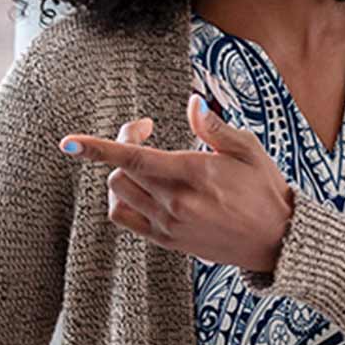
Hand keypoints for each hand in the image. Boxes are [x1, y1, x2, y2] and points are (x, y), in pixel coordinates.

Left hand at [59, 97, 293, 271]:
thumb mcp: (249, 150)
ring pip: (118, 194)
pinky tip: (142, 186)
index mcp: (193, 174)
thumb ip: (214, 128)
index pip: (133, 158)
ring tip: (145, 160)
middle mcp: (175, 202)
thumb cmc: (265, 190)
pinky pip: (126, 218)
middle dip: (121, 144)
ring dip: (121, 172)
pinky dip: (122, 199)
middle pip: (119, 171)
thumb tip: (193, 103)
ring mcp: (168, 224)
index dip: (97, 148)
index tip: (69, 142)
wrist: (275, 241)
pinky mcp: (166, 240)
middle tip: (144, 130)